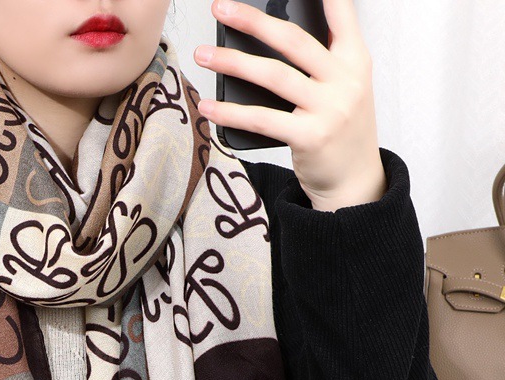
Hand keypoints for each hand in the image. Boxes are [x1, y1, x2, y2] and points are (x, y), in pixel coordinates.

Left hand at [194, 0, 386, 211]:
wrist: (354, 181)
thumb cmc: (339, 130)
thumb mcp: (344, 89)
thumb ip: (321, 63)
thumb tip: (270, 39)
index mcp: (356, 60)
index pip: (341, 13)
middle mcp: (346, 80)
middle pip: (293, 40)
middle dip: (252, 20)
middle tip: (220, 8)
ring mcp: (329, 108)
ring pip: (272, 76)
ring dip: (232, 63)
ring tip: (203, 55)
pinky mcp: (310, 137)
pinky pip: (261, 119)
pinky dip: (230, 112)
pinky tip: (208, 106)